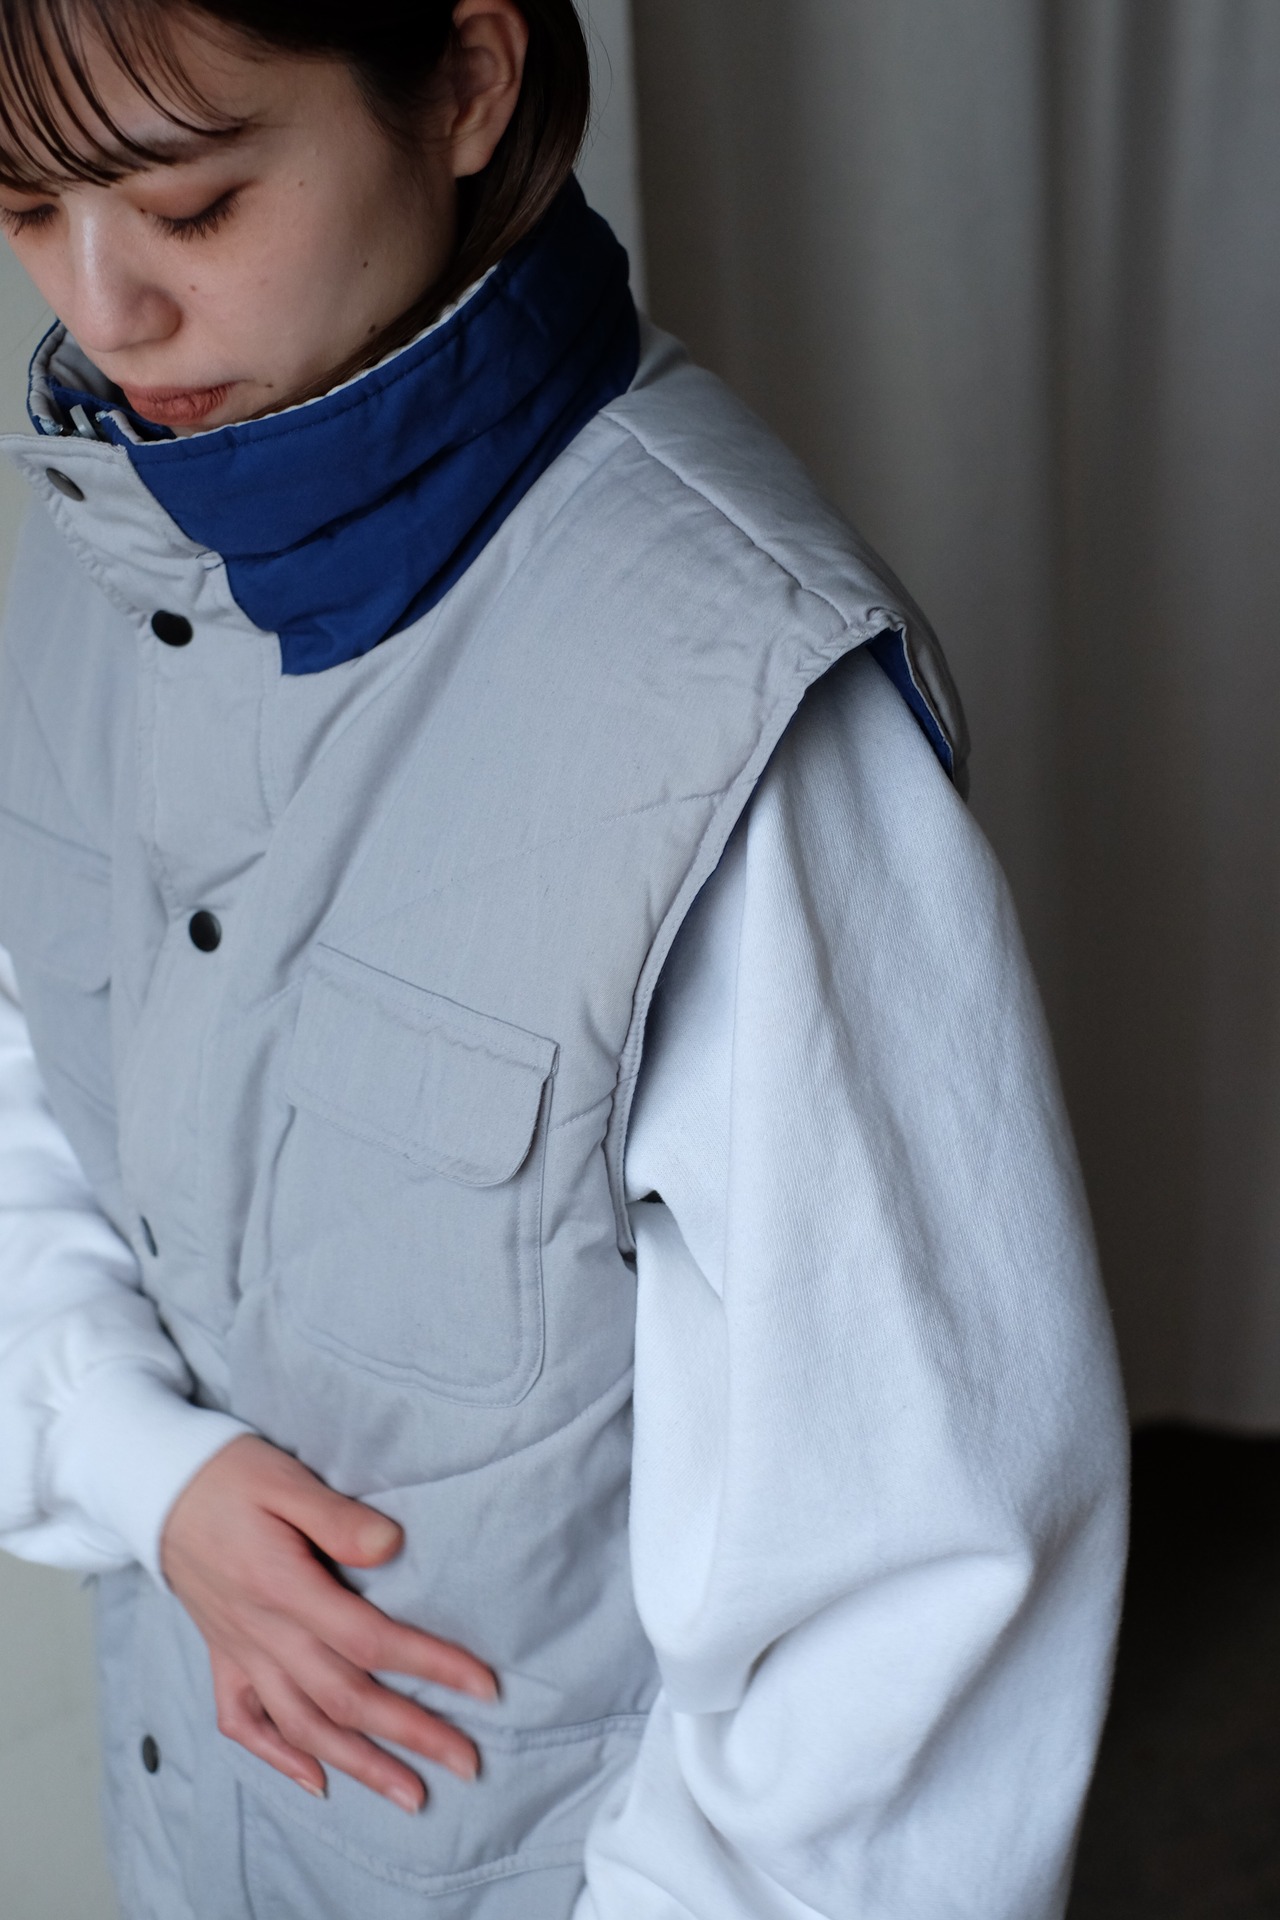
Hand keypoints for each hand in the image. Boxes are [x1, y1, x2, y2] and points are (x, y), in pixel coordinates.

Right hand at [160, 1434, 495, 1811]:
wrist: (156, 1488)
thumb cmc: (230, 1476)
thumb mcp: (287, 1480)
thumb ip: (339, 1518)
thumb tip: (393, 1546)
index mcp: (285, 1589)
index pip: (371, 1642)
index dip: (431, 1667)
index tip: (483, 1688)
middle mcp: (264, 1634)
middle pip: (346, 1699)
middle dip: (410, 1735)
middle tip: (467, 1763)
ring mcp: (240, 1652)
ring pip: (303, 1725)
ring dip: (360, 1764)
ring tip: (410, 1795)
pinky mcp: (222, 1656)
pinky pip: (244, 1722)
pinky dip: (279, 1758)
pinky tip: (316, 1782)